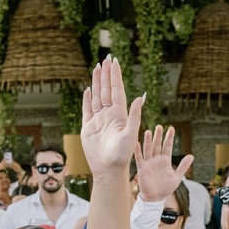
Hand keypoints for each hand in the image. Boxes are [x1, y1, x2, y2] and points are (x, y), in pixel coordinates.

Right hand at [81, 58, 143, 176]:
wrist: (108, 170)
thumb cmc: (122, 155)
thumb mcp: (131, 134)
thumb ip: (134, 116)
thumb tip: (140, 97)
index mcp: (119, 114)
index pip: (117, 90)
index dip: (115, 76)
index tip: (114, 62)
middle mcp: (109, 115)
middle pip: (107, 90)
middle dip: (106, 74)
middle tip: (106, 58)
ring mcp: (98, 120)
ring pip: (97, 96)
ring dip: (97, 82)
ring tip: (97, 68)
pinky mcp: (88, 127)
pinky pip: (87, 109)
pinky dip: (87, 99)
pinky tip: (88, 89)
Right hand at [134, 125, 192, 202]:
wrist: (155, 198)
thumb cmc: (165, 188)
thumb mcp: (177, 177)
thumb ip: (183, 166)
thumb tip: (191, 155)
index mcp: (165, 161)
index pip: (167, 146)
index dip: (169, 138)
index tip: (171, 128)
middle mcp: (156, 160)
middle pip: (157, 145)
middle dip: (158, 136)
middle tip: (159, 126)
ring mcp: (149, 163)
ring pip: (148, 149)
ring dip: (148, 141)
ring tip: (149, 131)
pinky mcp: (142, 169)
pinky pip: (139, 159)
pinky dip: (138, 151)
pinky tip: (137, 143)